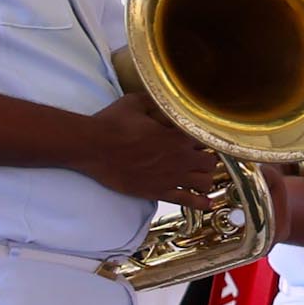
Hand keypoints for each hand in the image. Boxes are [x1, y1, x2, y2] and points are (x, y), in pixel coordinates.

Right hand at [75, 94, 223, 207]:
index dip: (204, 140)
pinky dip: (200, 202)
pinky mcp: (159, 191)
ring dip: (205, 180)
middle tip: (200, 160)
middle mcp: (181, 157)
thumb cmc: (112, 124)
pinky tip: (206, 203)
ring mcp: (172, 177)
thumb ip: (155, 102)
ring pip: (205, 182)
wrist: (93, 147)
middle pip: (210, 162)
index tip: (199, 141)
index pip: (206, 139)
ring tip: (202, 179)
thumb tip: (164, 101)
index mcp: (179, 135)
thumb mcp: (135, 103)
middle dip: (207, 161)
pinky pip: (188, 200)